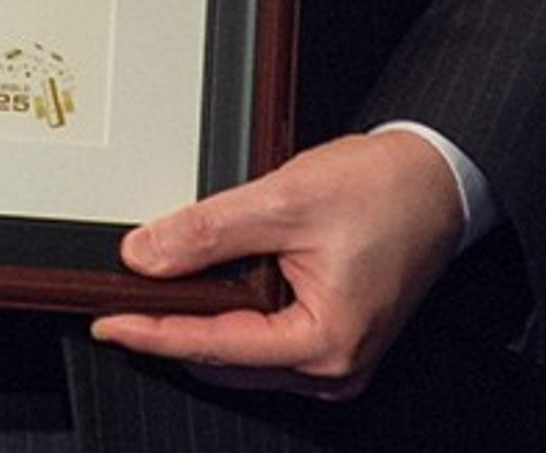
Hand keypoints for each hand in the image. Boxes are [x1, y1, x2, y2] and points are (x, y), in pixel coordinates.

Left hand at [88, 129, 465, 399]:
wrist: (437, 178)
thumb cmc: (384, 191)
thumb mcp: (283, 200)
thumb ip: (208, 231)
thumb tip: (146, 255)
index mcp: (324, 344)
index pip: (214, 346)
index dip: (153, 332)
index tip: (108, 322)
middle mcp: (333, 367)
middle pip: (226, 361)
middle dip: (173, 332)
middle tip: (122, 303)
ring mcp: (337, 359)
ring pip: (244, 358)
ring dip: (202, 328)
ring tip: (160, 294)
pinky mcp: (337, 339)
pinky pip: (268, 345)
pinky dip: (234, 322)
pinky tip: (211, 293)